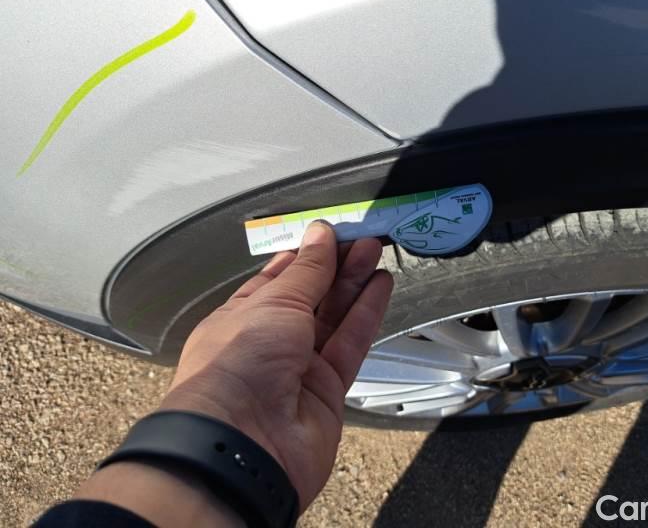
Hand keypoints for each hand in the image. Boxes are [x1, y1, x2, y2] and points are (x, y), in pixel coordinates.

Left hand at [159, 222, 392, 510]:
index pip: (277, 280)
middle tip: (362, 237)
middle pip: (310, 297)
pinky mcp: (328, 390)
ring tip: (376, 251)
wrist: (244, 444)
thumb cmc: (236, 367)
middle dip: (336, 265)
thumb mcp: (272, 303)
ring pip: (334, 318)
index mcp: (240, 319)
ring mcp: (299, 368)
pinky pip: (350, 344)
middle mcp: (269, 344)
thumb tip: (320, 235)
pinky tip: (380, 287)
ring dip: (355, 284)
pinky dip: (366, 314)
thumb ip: (306, 270)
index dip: (305, 255)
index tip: (330, 233)